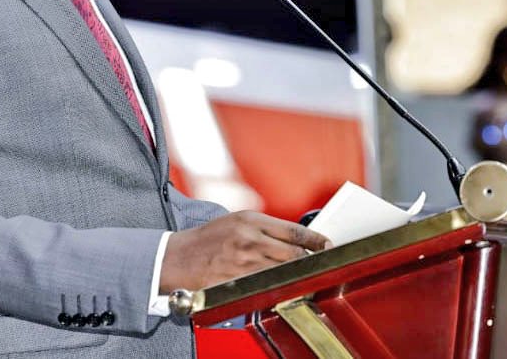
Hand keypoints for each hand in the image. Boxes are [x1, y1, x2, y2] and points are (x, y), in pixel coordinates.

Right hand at [159, 211, 329, 293]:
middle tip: (318, 262)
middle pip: (294, 252)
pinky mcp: (240, 280)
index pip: (292, 229)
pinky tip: (281, 285)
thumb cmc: (206, 239)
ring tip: (301, 274)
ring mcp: (245, 261)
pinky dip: (279, 285)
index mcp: (249, 219)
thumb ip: (261, 228)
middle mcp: (249, 238)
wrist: (179, 258)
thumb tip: (291, 237)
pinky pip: (269, 285)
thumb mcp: (234, 221)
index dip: (315, 239)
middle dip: (308, 259)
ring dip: (295, 274)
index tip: (327, 244)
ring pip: (284, 271)